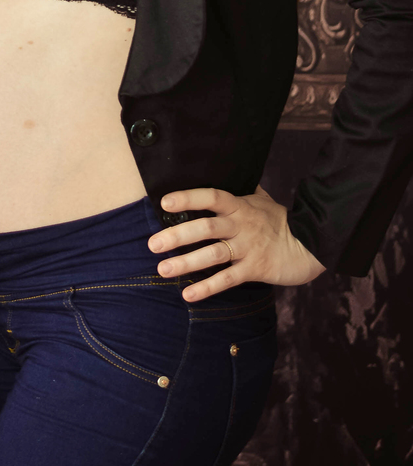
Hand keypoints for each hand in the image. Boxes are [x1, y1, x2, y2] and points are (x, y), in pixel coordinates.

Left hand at [147, 185, 325, 301]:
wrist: (313, 244)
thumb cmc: (281, 221)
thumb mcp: (262, 200)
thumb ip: (243, 190)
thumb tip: (231, 171)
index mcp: (240, 206)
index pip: (211, 197)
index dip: (188, 198)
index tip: (164, 203)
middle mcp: (242, 225)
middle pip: (206, 227)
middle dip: (177, 235)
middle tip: (153, 244)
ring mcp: (248, 248)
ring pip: (213, 254)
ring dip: (186, 263)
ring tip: (163, 270)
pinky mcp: (256, 269)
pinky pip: (228, 279)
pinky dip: (207, 288)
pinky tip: (188, 295)